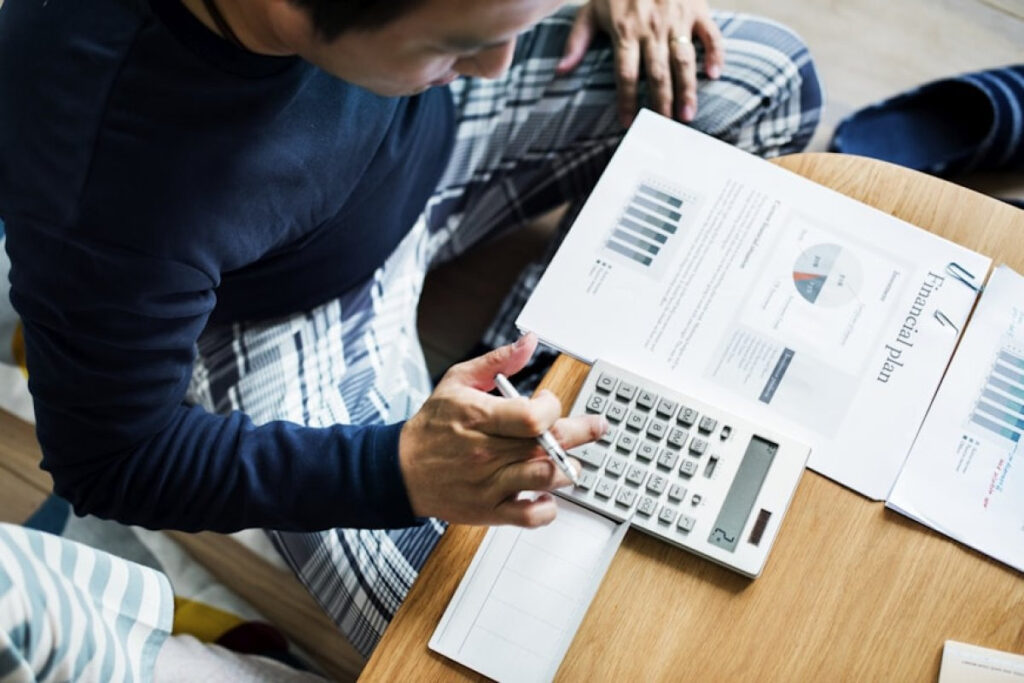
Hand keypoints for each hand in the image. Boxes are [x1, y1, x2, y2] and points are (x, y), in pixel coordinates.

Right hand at [399, 333, 606, 526]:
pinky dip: (546, 509)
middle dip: (580, 433)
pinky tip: (547, 495)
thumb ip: (498, 362)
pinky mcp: (488, 510)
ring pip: (543, 478)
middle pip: (547, 445)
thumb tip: (529, 342)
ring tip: (570, 462)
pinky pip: (527, 516)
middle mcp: (486, 452)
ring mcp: (489, 483)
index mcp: (479, 417)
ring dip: (566, 469)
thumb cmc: (432, 425)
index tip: (549, 402)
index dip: (552, 407)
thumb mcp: (458, 381)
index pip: (533, 416)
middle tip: (596, 427)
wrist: (400, 469)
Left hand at [557, 0, 724, 126]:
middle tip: (664, 128)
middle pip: (657, 73)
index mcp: (626, 31)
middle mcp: (652, 28)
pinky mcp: (696, 9)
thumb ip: (577, 41)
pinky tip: (715, 75)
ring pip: (684, 60)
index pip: (626, 74)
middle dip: (661, 103)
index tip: (629, 122)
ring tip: (687, 115)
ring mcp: (676, 19)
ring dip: (687, 89)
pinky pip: (710, 35)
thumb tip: (560, 71)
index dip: (627, 100)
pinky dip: (715, 54)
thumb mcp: (590, 11)